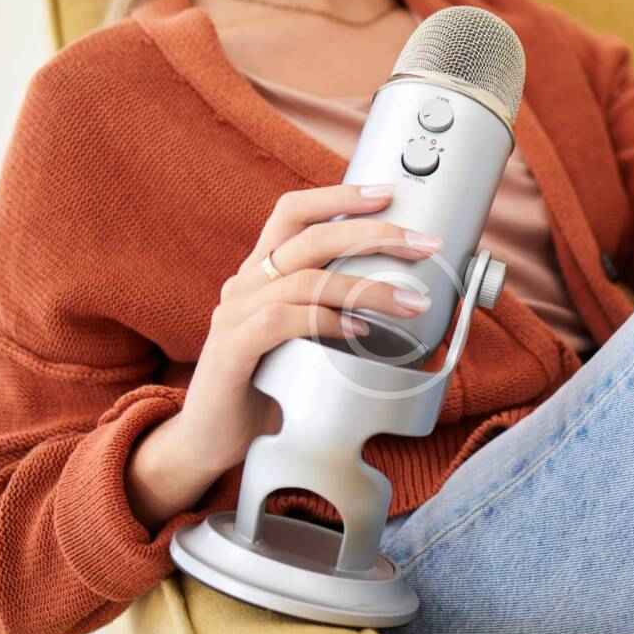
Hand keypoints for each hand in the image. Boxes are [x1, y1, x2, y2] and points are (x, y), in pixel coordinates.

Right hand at [126, 183, 441, 528]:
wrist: (211, 440)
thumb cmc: (268, 388)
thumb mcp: (305, 341)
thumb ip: (335, 315)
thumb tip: (403, 303)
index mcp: (262, 274)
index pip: (293, 213)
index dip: (339, 197)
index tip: (387, 194)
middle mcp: (245, 285)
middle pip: (309, 236)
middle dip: (372, 234)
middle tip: (421, 244)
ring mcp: (234, 315)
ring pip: (306, 279)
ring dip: (367, 287)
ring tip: (411, 303)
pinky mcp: (230, 350)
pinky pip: (282, 321)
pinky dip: (326, 321)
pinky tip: (360, 331)